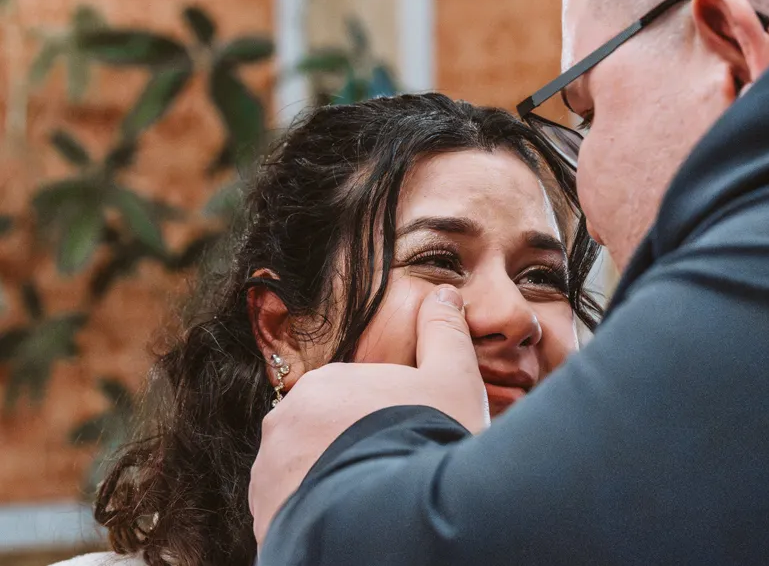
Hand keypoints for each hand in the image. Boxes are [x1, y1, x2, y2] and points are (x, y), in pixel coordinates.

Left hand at [248, 285, 487, 546]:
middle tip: (394, 473)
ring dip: (332, 483)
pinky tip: (352, 524)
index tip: (410, 440)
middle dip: (354, 449)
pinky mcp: (265, 516)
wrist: (399, 520)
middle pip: (326, 434)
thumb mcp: (453, 379)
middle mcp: (285, 420)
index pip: (355, 399)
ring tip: (374, 502)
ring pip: (307, 473)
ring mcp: (269, 472)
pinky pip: (293, 512)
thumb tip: (442, 293)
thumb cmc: (428, 440)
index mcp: (325, 382)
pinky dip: (318, 515)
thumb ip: (444, 334)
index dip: (388, 420)